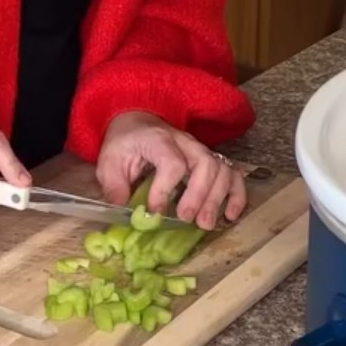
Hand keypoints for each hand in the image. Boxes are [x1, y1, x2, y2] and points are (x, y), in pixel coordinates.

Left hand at [95, 110, 247, 230]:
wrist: (137, 122)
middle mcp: (185, 143)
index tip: (154, 210)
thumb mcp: (109, 162)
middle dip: (199, 196)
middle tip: (185, 219)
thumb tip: (123, 214)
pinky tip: (230, 215)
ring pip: (221, 169)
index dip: (165, 189)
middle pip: (205, 164)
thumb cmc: (125, 144)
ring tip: (205, 223)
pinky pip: (233, 173)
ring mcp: (200, 150)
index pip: (172, 162)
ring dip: (217, 198)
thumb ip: (114, 187)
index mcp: (158, 140)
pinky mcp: (210, 160)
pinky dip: (236, 195)